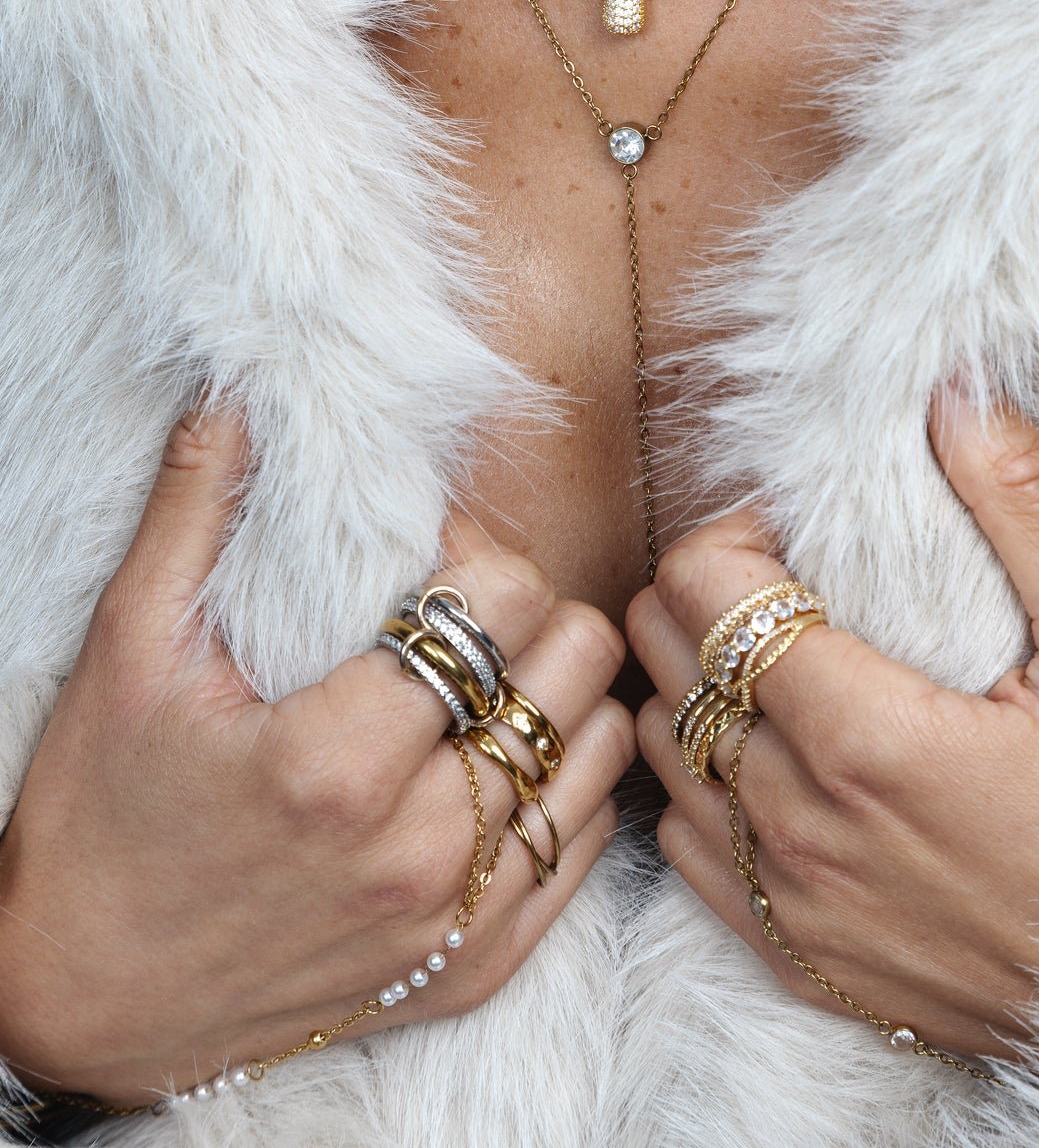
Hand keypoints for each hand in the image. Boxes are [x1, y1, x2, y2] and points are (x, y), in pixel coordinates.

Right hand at [0, 408, 632, 1105]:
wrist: (82, 998)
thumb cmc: (100, 818)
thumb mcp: (131, 654)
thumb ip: (195, 511)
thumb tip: (237, 395)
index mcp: (337, 763)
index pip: (505, 601)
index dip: (475, 551)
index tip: (427, 555)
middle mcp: (419, 849)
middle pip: (575, 663)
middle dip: (528, 612)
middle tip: (462, 613)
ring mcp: (456, 920)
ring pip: (601, 750)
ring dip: (556, 695)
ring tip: (487, 681)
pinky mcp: (473, 969)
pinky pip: (585, 849)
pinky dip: (562, 785)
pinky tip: (500, 756)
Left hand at [629, 385, 1038, 1060]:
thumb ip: (1028, 510)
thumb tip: (958, 396)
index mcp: (859, 733)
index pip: (698, 584)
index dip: (735, 532)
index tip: (797, 535)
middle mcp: (793, 816)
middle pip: (660, 648)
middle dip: (706, 589)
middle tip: (785, 583)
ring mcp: (776, 891)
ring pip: (655, 738)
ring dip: (694, 680)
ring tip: (772, 661)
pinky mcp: (780, 946)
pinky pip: (676, 837)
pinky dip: (699, 779)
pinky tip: (767, 755)